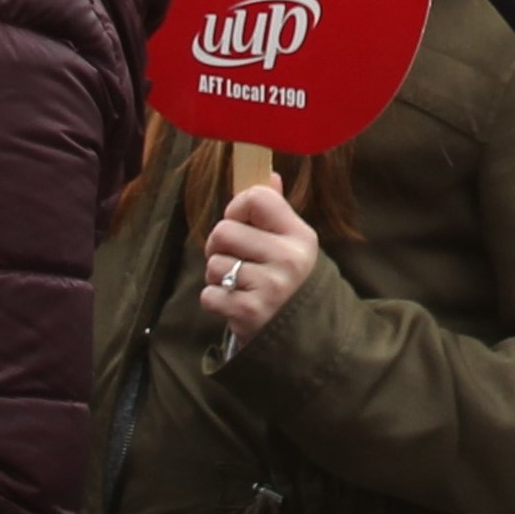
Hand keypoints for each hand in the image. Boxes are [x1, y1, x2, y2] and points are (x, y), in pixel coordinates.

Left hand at [203, 184, 318, 344]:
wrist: (305, 338)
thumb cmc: (291, 282)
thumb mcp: (293, 245)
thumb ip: (277, 211)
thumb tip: (269, 175)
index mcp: (300, 235)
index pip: (256, 198)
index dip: (237, 208)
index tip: (240, 223)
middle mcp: (288, 259)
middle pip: (223, 231)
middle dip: (218, 247)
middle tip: (233, 259)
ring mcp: (270, 287)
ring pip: (214, 264)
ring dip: (217, 277)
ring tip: (238, 285)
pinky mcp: (249, 313)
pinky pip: (209, 294)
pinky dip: (216, 300)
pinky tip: (235, 304)